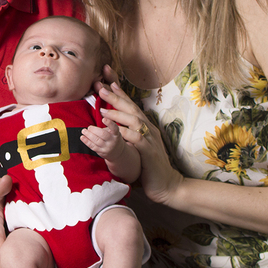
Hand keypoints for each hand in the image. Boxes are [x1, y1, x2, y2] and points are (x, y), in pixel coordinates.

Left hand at [81, 121, 122, 160]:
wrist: (117, 152)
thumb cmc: (112, 138)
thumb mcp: (113, 132)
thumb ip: (105, 127)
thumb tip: (93, 125)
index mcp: (116, 133)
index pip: (114, 128)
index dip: (109, 123)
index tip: (103, 119)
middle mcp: (113, 141)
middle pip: (103, 134)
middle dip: (94, 130)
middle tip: (89, 127)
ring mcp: (107, 147)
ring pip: (97, 140)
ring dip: (89, 135)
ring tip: (84, 131)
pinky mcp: (102, 152)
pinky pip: (93, 146)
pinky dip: (86, 141)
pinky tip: (82, 137)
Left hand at [96, 80, 184, 205]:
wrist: (167, 184)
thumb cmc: (150, 167)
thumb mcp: (141, 147)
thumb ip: (132, 136)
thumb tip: (119, 127)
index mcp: (147, 127)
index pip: (133, 107)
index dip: (121, 95)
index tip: (109, 83)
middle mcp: (149, 130)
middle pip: (132, 109)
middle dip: (116, 97)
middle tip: (101, 87)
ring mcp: (150, 139)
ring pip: (134, 120)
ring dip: (118, 114)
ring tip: (103, 109)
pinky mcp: (149, 151)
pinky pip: (136, 138)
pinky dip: (125, 132)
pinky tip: (114, 129)